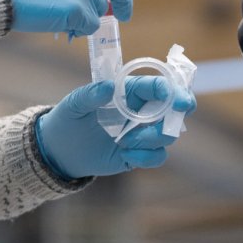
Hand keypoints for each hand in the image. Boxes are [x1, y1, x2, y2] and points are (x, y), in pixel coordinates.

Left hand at [35, 77, 195, 180]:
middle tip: (182, 110)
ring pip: (167, 134)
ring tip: (126, 141)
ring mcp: (142, 133)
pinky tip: (127, 155)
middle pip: (173, 107)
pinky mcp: (139, 154)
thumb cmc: (68, 118)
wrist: (60, 149)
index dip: (171, 89)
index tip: (176, 98)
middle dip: (181, 108)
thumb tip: (108, 87)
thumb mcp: (74, 104)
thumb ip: (90, 94)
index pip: (156, 85)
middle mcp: (140, 110)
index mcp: (127, 91)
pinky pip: (157, 156)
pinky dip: (146, 157)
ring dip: (154, 137)